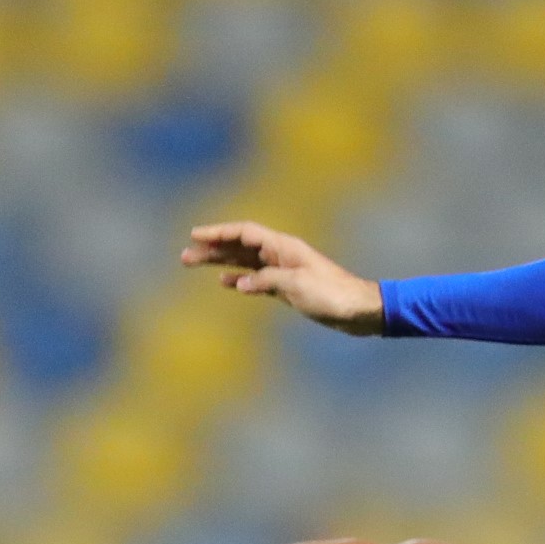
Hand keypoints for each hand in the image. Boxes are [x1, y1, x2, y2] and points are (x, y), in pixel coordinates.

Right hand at [182, 219, 382, 334]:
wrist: (360, 310)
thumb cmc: (333, 295)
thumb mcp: (298, 286)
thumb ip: (268, 280)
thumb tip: (241, 282)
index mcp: (284, 247)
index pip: (245, 233)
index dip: (219, 233)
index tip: (195, 235)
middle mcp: (281, 254)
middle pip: (240, 246)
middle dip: (212, 249)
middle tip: (184, 256)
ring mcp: (284, 270)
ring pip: (245, 262)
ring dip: (220, 263)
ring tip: (195, 265)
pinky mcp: (288, 287)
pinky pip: (257, 279)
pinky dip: (241, 279)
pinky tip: (227, 283)